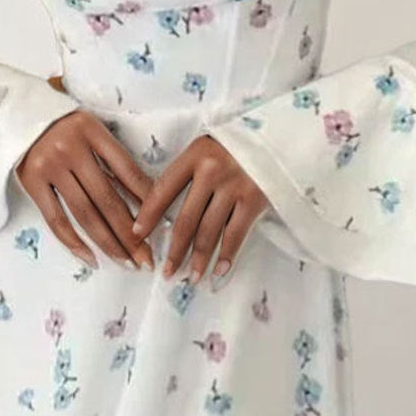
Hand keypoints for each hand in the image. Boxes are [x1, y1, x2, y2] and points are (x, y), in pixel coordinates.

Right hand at [16, 108, 154, 270]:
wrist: (21, 113)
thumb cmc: (65, 124)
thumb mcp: (92, 129)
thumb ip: (111, 157)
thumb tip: (144, 197)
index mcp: (92, 130)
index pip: (126, 169)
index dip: (145, 199)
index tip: (159, 224)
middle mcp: (71, 148)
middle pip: (107, 198)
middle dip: (130, 233)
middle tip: (147, 258)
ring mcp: (49, 166)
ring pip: (84, 213)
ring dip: (108, 242)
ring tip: (126, 262)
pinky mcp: (31, 181)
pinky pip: (55, 219)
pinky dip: (73, 242)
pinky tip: (92, 258)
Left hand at [131, 134, 268, 284]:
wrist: (278, 137)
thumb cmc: (238, 144)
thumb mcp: (209, 147)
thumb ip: (190, 171)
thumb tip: (164, 210)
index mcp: (195, 154)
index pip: (164, 188)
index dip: (148, 214)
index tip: (137, 233)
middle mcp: (213, 170)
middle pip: (186, 219)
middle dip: (174, 250)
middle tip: (166, 272)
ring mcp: (235, 186)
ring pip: (209, 231)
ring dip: (198, 259)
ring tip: (191, 277)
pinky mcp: (255, 199)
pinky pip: (236, 234)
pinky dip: (227, 256)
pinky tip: (218, 271)